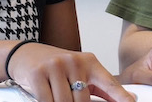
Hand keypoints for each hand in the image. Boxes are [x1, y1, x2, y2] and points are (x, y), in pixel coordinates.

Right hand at [8, 42, 133, 101]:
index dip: (122, 97)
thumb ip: (101, 88)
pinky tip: (44, 96)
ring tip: (54, 94)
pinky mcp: (38, 73)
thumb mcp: (80, 73)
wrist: (25, 54)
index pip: (110, 84)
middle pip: (82, 101)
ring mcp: (56, 66)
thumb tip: (125, 100)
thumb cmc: (57, 66)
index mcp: (90, 62)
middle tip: (67, 95)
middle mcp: (74, 61)